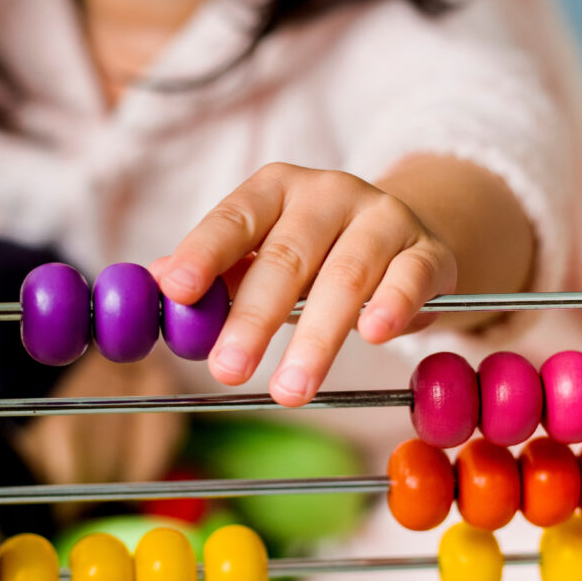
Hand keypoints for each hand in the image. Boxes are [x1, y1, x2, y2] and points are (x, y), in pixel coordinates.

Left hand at [151, 163, 458, 406]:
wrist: (407, 235)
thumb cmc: (316, 253)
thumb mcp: (263, 255)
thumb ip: (217, 273)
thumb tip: (154, 286)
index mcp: (275, 190)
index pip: (234, 219)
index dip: (203, 253)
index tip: (177, 291)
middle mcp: (328, 194)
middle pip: (286, 257)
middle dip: (254, 319)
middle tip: (227, 370)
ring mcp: (382, 218)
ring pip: (346, 276)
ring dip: (317, 338)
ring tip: (289, 391)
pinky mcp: (427, 251)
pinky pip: (409, 277)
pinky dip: (392, 305)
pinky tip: (373, 335)